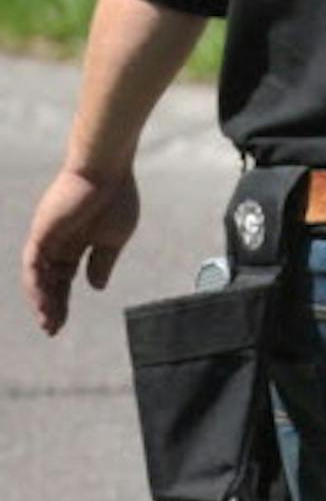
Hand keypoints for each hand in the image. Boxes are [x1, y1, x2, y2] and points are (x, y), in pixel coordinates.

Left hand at [21, 164, 141, 335]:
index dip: (63, 301)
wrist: (107, 171)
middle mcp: (59, 243)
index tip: (62, 324)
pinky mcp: (41, 233)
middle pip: (50, 281)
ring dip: (42, 300)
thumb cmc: (116, 198)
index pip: (64, 278)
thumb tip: (95, 287)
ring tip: (48, 323)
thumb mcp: (115, 238)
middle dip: (51, 306)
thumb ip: (103, 262)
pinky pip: (33, 265)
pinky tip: (43, 303)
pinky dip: (36, 285)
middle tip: (52, 330)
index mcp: (78, 243)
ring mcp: (48, 238)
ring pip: (39, 277)